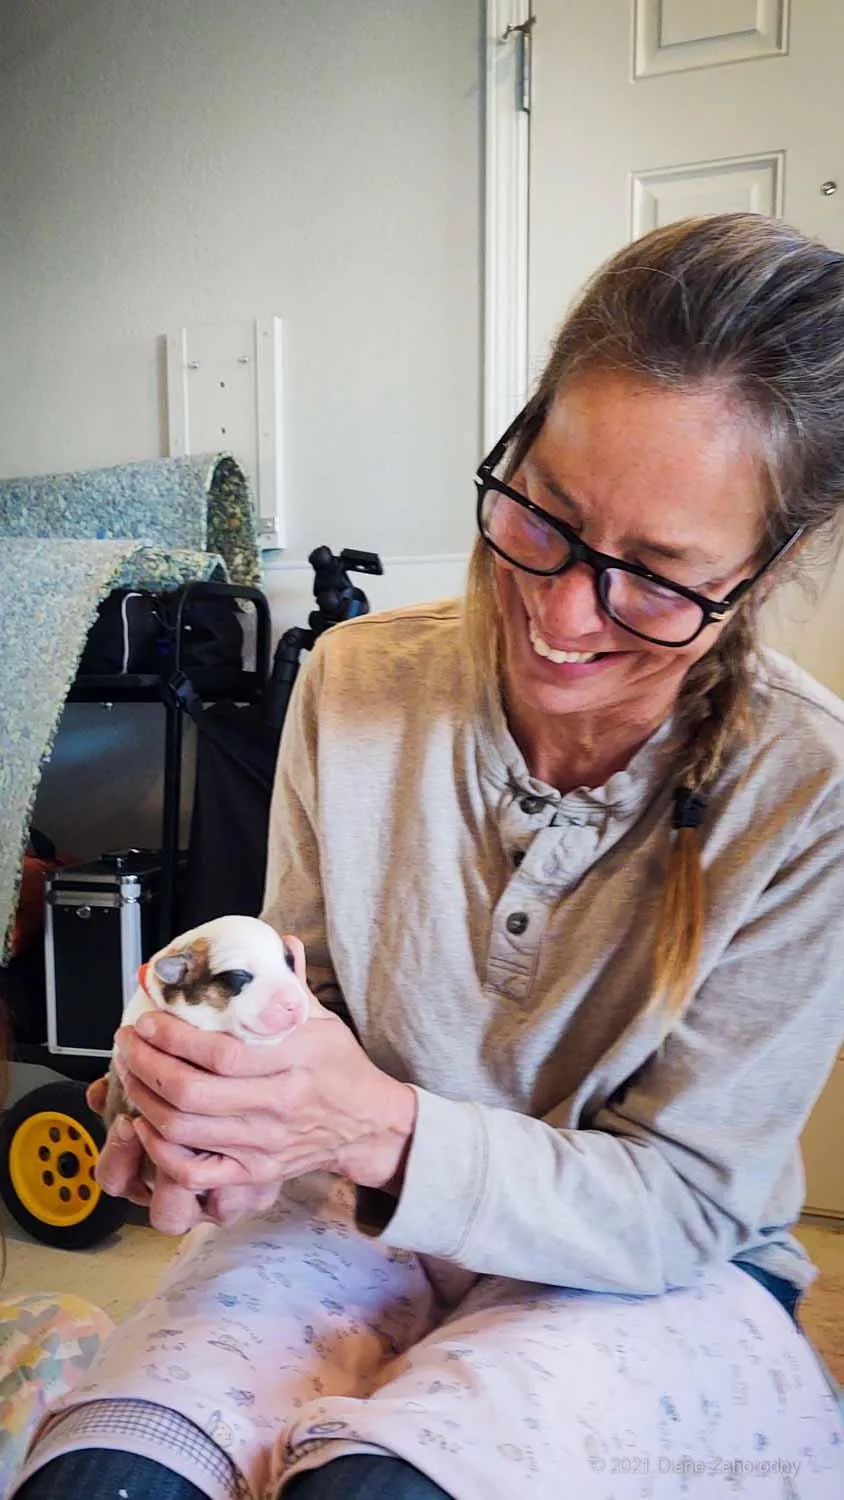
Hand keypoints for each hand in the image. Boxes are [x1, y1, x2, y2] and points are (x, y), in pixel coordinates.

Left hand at [109, 938, 416, 1220]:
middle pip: (193, 1093)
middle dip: (147, 1066)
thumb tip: (279, 942)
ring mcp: (263, 1144)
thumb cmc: (340, 1067)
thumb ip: (292, 986)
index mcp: (294, 1060)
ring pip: (186, 1130)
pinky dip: (162, 1151)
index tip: (148, 1021)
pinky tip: (147, 1126)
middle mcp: (277, 1104)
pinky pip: (196, 1171)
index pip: (221, 1054)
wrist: (368, 1125)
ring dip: (146, 1100)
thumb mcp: (324, 1020)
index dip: (174, 1039)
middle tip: (128, 1044)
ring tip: (131, 1074)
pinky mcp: (255, 1173)